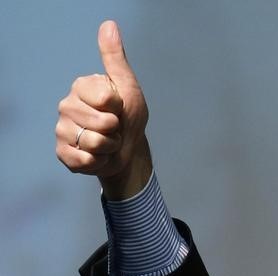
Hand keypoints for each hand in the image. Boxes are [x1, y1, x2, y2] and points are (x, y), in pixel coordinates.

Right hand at [55, 20, 150, 198]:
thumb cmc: (129, 116)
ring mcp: (62, 130)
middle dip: (116, 130)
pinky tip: (98, 155)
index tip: (119, 108)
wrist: (128, 150)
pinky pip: (83, 160)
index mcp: (81, 87)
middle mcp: (66, 106)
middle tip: (115, 128)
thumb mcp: (127, 87)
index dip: (119, 107)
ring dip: (110, 147)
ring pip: (93, 142)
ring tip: (108, 142)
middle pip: (101, 122)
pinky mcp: (63, 153)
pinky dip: (99, 161)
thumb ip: (115, 59)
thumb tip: (109, 25)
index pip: (105, 98)